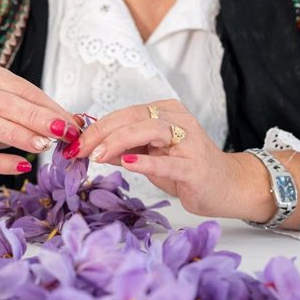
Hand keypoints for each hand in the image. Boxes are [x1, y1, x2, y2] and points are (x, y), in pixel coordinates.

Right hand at [0, 65, 79, 186]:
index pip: (24, 90)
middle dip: (38, 118)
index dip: (49, 107)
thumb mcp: (13, 111)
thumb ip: (41, 114)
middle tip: (63, 132)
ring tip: (44, 146)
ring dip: (20, 135)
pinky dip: (1, 162)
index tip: (71, 123)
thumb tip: (77, 123)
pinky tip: (22, 166)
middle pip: (7, 103)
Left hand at [69, 99, 276, 220]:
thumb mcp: (149, 157)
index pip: (124, 114)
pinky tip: (127, 163)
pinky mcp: (195, 166)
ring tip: (97, 155)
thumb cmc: (186, 170)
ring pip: (149, 130)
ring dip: (119, 141)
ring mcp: (188, 142)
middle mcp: (178, 121)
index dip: (96, 127)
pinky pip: (167, 162)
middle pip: (133, 117)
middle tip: (79, 148)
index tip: (74, 143)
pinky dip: (145, 162)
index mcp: (165, 113)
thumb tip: (92, 147)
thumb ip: (124, 149)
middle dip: (101, 133)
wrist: (226, 187)